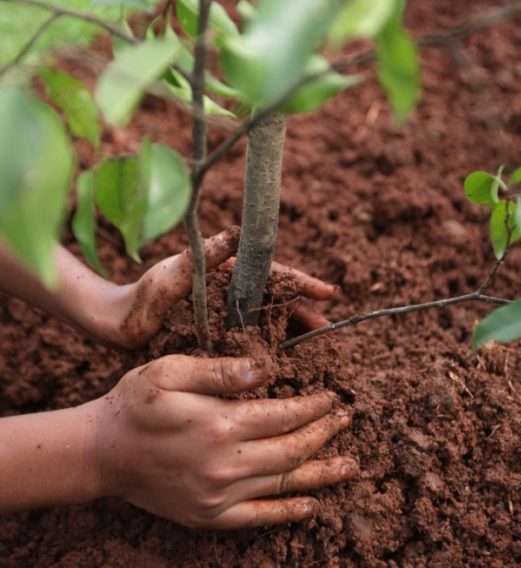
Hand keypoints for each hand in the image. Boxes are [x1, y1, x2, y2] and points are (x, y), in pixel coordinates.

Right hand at [92, 354, 356, 528]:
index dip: (313, 406)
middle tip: (346, 420)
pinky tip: (312, 504)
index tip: (332, 397)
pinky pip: (258, 517)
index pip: (283, 414)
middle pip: (291, 450)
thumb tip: (265, 369)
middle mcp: (224, 464)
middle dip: (324, 433)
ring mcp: (217, 495)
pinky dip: (288, 511)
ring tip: (350, 465)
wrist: (101, 452)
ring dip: (321, 473)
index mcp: (218, 423)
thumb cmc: (136, 403)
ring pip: (283, 484)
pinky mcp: (208, 515)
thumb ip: (219, 371)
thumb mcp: (171, 371)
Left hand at [118, 232, 337, 348]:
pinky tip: (284, 361)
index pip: (271, 274)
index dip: (301, 282)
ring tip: (315, 346)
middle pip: (275, 299)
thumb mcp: (173, 273)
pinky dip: (269, 347)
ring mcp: (226, 315)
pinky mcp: (219, 336)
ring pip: (267, 320)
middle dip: (303, 310)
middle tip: (327, 326)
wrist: (120, 325)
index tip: (327, 293)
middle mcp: (231, 292)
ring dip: (291, 330)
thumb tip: (238, 232)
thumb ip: (205, 255)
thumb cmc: (143, 296)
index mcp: (226, 272)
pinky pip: (251, 340)